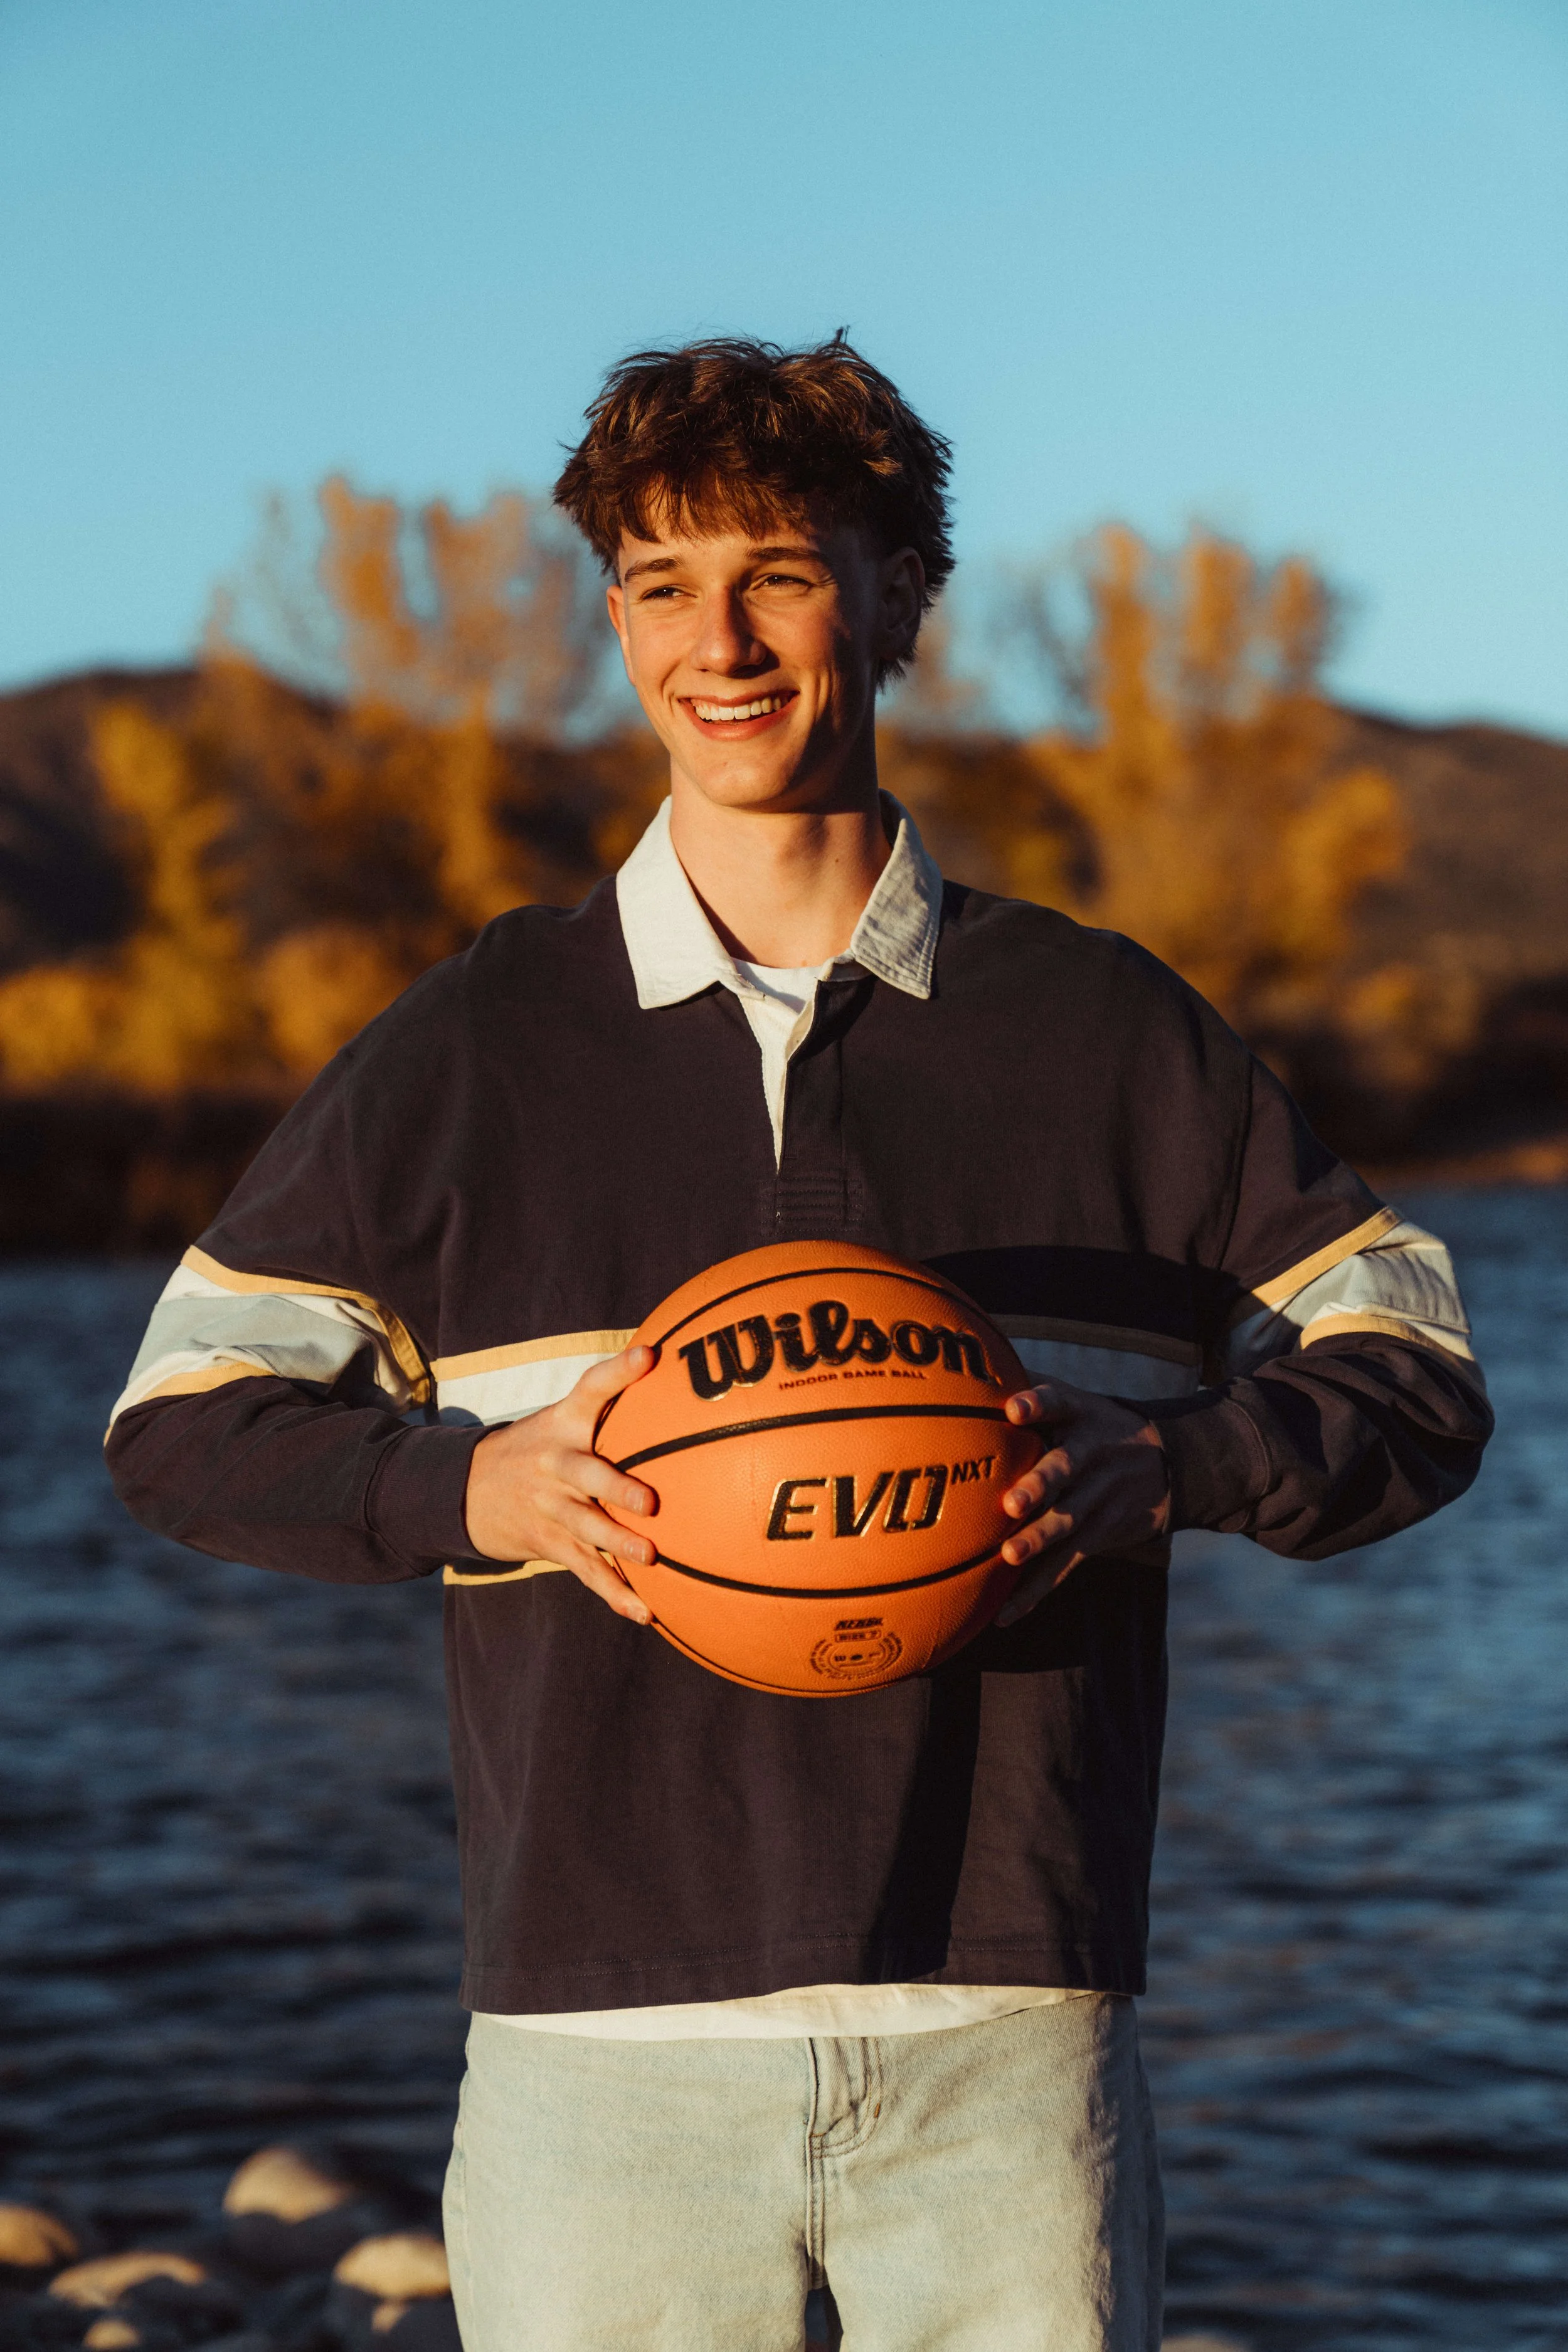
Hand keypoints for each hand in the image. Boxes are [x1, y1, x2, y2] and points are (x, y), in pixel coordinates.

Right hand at [462, 1346, 658, 1623]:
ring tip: (650, 1558)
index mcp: (563, 1424)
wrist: (466, 1488)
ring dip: (616, 1544)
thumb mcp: (565, 1414)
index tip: (648, 1356)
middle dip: (615, 1487)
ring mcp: (548, 1507)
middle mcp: (554, 1463)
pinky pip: (584, 1568)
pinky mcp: (549, 1542)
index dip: (618, 1371)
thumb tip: (666, 1356)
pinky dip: (613, 1592)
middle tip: (649, 1501)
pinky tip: (645, 1611)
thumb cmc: (542, 1446)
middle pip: (585, 1473)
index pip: (591, 1388)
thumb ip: (612, 1391)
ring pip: (584, 1526)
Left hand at [993, 1375, 1169, 1625]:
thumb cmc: (1095, 1425)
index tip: (1014, 1408)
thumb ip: (1030, 1383)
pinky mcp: (1097, 1536)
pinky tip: (1004, 1615)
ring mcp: (1096, 1499)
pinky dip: (1035, 1592)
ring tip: (1009, 1556)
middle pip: (1064, 1469)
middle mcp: (1091, 1455)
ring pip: (1066, 1522)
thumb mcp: (1076, 1398)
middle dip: (1040, 1485)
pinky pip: (1065, 1566)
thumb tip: (971, 1360)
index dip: (1038, 1405)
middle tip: (1012, 1501)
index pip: (1058, 1403)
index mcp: (1080, 1416)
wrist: (1170, 1464)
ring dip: (1038, 1541)